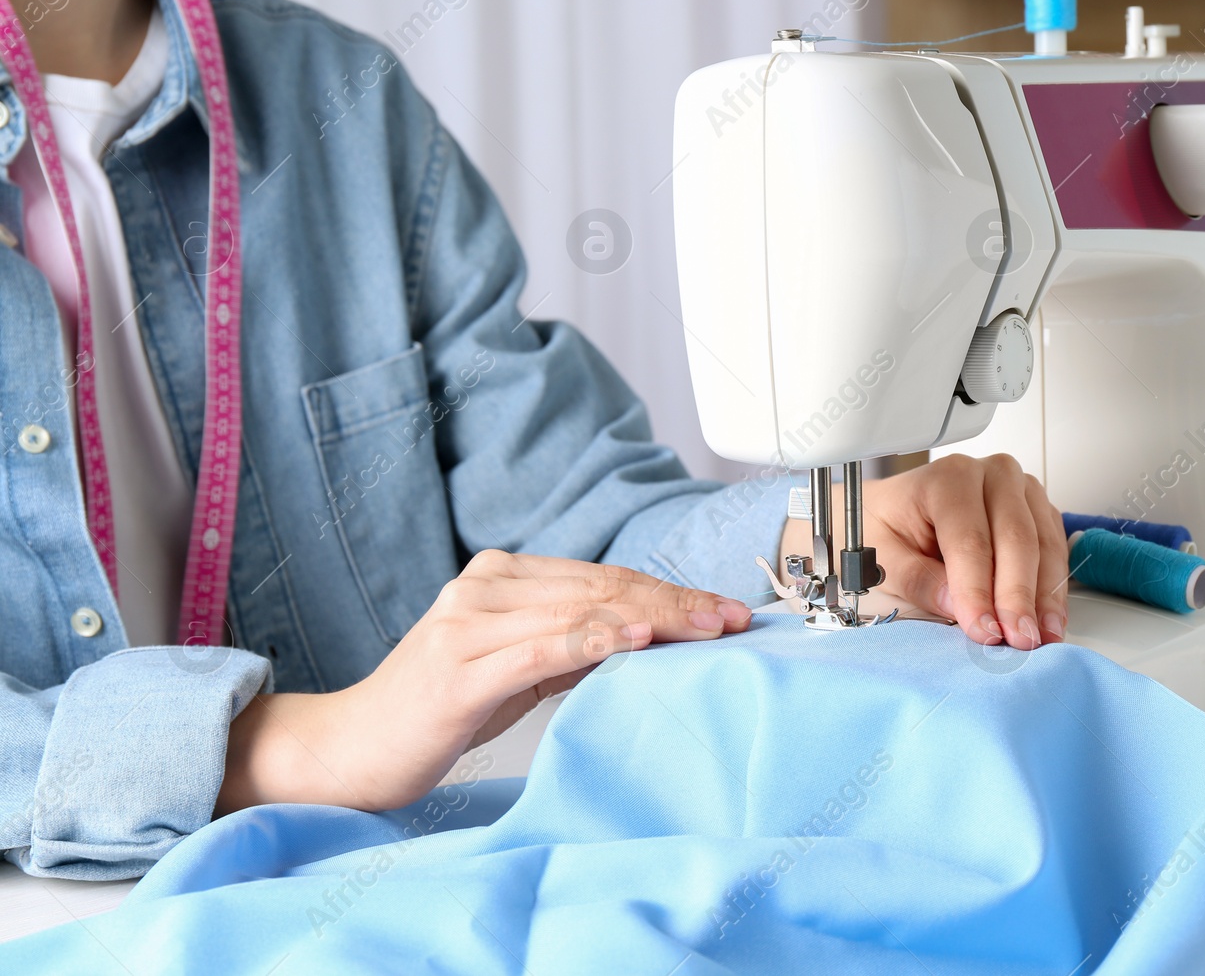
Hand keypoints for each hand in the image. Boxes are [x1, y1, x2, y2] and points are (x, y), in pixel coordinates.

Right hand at [217, 552, 751, 814]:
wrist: (351, 749)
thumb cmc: (437, 711)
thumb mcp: (518, 670)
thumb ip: (574, 646)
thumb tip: (652, 640)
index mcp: (500, 577)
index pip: (605, 578)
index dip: (669, 591)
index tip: (724, 609)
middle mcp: (485, 586)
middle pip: (602, 587)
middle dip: (676, 602)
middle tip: (732, 617)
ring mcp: (469, 622)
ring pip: (582, 609)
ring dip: (653, 617)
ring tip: (706, 626)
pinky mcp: (460, 666)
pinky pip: (541, 647)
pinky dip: (595, 639)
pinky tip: (637, 639)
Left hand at [782, 454, 1067, 649]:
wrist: (893, 510)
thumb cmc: (886, 527)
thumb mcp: (882, 555)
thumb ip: (918, 579)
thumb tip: (956, 604)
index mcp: (946, 478)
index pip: (969, 538)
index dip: (978, 589)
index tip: (984, 629)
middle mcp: (990, 475)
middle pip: (1015, 537)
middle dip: (1018, 595)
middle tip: (1018, 639)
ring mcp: (1019, 490)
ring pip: (1043, 542)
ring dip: (1045, 595)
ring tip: (1041, 636)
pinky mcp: (1037, 510)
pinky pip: (1055, 547)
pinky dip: (1053, 587)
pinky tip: (1048, 619)